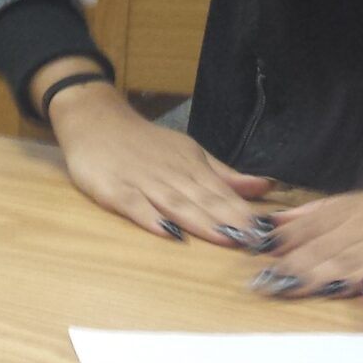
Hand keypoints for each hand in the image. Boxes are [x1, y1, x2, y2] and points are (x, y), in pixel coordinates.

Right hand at [45, 77, 275, 246]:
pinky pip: (133, 204)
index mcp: (191, 166)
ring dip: (201, 221)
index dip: (244, 213)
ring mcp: (141, 181)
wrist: (95, 120)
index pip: (222, 192)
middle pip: (203, 200)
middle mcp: (170, 173)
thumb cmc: (145, 143)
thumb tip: (265, 187)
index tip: (267, 233)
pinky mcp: (113, 188)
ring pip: (175, 203)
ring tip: (224, 238)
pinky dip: (150, 217)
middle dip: (230, 221)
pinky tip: (167, 231)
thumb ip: (224, 175)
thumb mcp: (189, 152)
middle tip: (255, 242)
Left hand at [245, 168, 362, 297]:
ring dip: (302, 275)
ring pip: (331, 261)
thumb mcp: (358, 202)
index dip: (270, 243)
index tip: (245, 256)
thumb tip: (277, 222)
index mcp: (341, 210)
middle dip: (280, 264)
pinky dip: (343, 281)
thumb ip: (315, 214)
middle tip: (253, 281)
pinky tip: (325, 289)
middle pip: (309, 247)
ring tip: (277, 288)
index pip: (296, 227)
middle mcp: (352, 225)